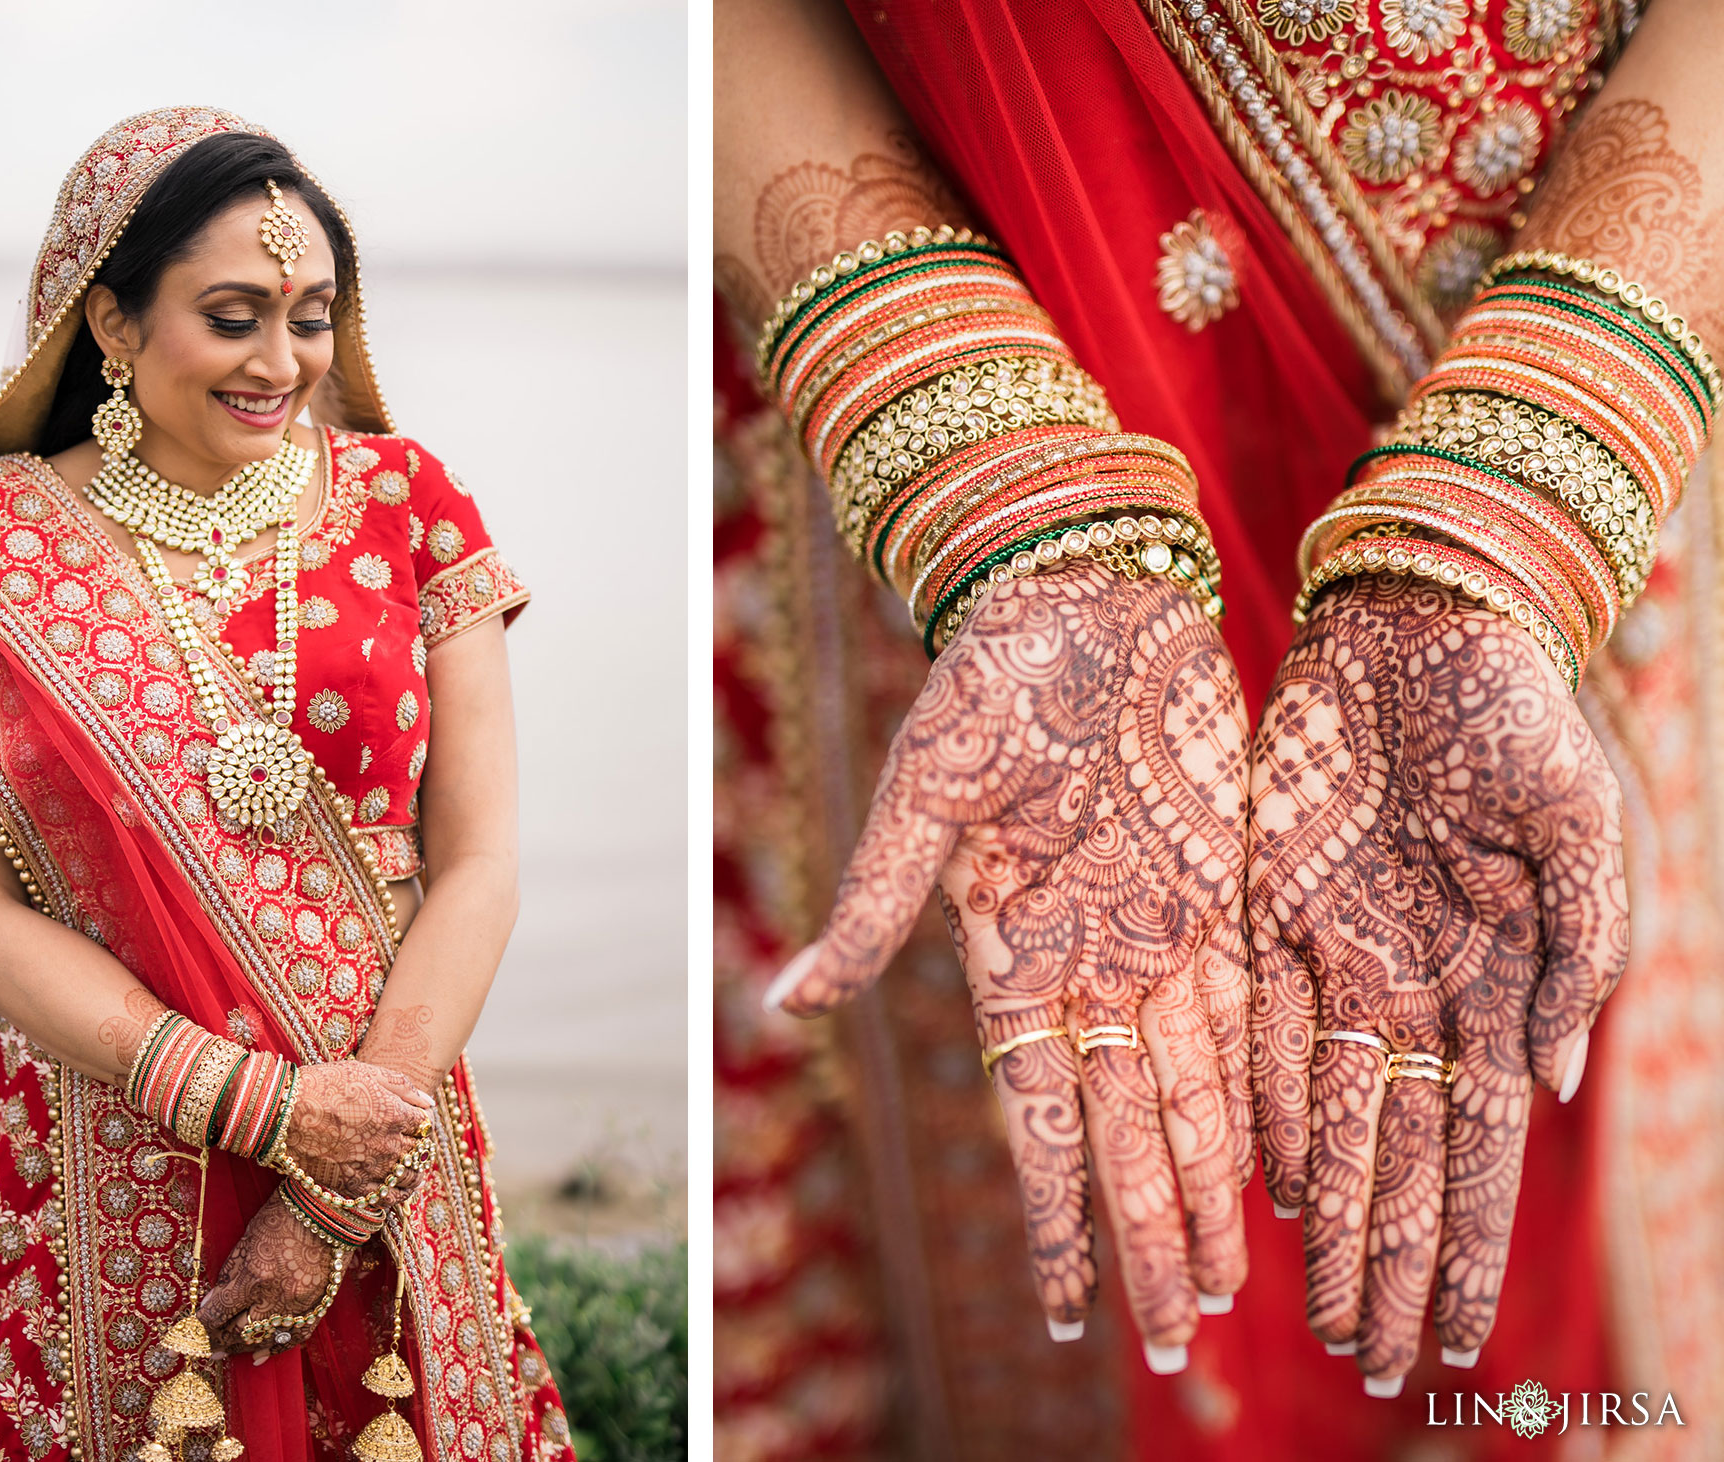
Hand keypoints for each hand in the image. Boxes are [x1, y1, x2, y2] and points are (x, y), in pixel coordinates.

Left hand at [198, 1193, 340, 1356]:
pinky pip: (295, 1337)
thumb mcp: (247, 1240)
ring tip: (228, 1350)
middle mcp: (278, 1297)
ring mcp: (301, 1305)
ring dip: (243, 1348)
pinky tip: (261, 1354)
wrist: (329, 1206)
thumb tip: (212, 1303)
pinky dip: (276, 1347)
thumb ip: (229, 1274)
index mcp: (255, 1277)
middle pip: (240, 1333)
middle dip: (218, 1343)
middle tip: (205, 1350)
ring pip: (266, 1340)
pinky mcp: (319, 1304)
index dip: (198, 1329)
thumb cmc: (283, 1214)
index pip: (218, 1314)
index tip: (183, 1337)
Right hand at [283, 1059, 434, 1198]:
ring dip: (413, 1174)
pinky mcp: (353, 1187)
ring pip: (408, 1179)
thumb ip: (403, 1087)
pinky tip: (396, 1191)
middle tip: (414, 1146)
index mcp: (397, 1115)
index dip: (422, 1123)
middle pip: (419, 1152)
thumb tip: (428, 1104)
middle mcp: (389, 1145)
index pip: (425, 1125)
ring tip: (411, 1171)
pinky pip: (385, 1200)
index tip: (415, 1123)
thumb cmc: (325, 1085)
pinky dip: (395, 1196)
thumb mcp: (368, 1073)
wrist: (285, 1113)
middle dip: (419, 1148)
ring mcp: (373, 1168)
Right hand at [770, 563, 1252, 1358]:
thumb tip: (777, 1009)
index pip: (1040, 1117)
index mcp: (1010, 950)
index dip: (1060, 1217)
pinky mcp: (1226, 893)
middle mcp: (1089, 963)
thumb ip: (874, 907)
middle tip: (1169, 1344)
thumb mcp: (922, 792)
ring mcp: (1161, 934)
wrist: (1084, 594)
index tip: (1071, 1311)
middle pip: (1128, 1131)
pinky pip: (1253, 1018)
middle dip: (1147, 1238)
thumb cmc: (989, 679)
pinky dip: (1265, 1094)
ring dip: (1208, 1192)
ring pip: (1195, 1094)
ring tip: (1227, 1290)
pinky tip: (1282, 1166)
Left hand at [1247, 574, 1626, 1385]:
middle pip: (1396, 1152)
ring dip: (1326, 1211)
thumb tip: (1561, 1081)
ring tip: (1315, 1305)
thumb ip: (1584, 952)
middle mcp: (1414, 985)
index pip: (1478, 1143)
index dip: (1465, 1238)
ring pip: (1327, 1111)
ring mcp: (1338, 950)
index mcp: (1497, 977)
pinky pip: (1259, 1026)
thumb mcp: (1587, 826)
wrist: (1421, 620)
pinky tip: (1263, 1182)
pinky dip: (1264, 1104)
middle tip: (1371, 1356)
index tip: (1456, 1337)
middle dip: (1387, 1254)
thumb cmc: (1519, 712)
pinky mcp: (1267, 903)